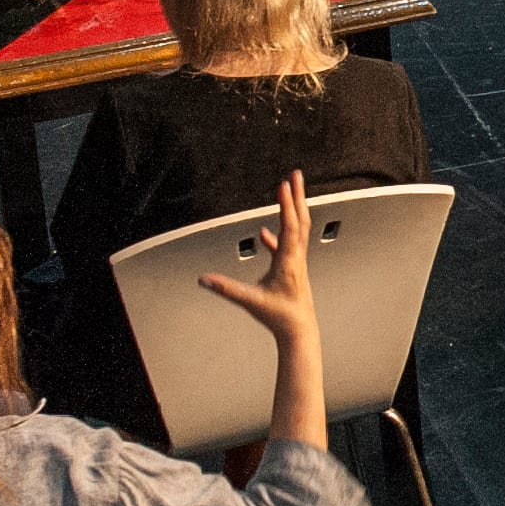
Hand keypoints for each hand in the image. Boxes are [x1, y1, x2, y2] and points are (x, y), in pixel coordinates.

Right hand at [196, 169, 322, 348]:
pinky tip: (266, 233)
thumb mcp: (251, 302)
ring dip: (294, 208)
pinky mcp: (292, 267)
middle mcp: (296, 258)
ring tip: (289, 190)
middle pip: (300, 220)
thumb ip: (227, 289)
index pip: (289, 227)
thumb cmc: (280, 317)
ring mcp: (297, 261)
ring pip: (298, 228)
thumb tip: (204, 279)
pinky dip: (278, 234)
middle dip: (297, 195)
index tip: (283, 185)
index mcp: (288, 262)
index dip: (286, 205)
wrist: (299, 331)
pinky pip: (287, 245)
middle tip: (296, 174)